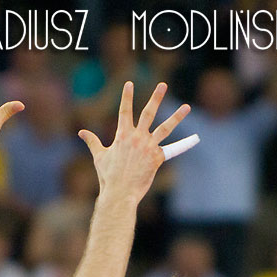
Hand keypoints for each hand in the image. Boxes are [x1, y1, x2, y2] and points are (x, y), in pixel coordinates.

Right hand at [78, 82, 189, 202]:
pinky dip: (184, 145)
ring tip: (187, 107)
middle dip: (155, 98)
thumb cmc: (108, 176)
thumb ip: (92, 141)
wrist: (120, 192)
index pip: (124, 111)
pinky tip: (195, 139)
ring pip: (165, 128)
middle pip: (148, 113)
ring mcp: (148, 147)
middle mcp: (137, 138)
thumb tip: (81, 132)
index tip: (129, 84)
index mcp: (122, 135)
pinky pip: (172, 149)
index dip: (126, 97)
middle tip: (162, 85)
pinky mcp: (157, 158)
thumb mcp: (99, 156)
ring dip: (177, 117)